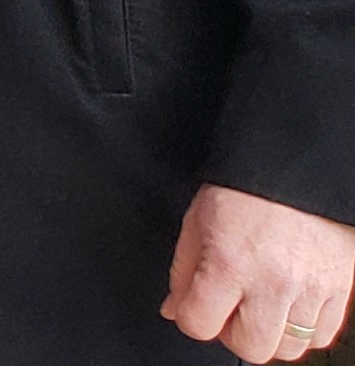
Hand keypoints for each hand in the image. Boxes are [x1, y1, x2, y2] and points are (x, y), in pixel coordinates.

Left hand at [168, 185, 354, 360]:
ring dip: (270, 332)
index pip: (199, 325)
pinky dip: (304, 328)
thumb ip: (183, 271)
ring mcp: (310, 289)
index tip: (196, 305)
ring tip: (262, 305)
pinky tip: (290, 304)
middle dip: (234, 333)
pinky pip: (322, 335)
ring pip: (289, 348)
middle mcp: (272, 282)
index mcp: (229, 263)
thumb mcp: (197, 221)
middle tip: (232, 308)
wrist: (295, 167)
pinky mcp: (339, 289)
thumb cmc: (245, 188)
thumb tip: (175, 309)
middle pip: (249, 348)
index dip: (192, 316)